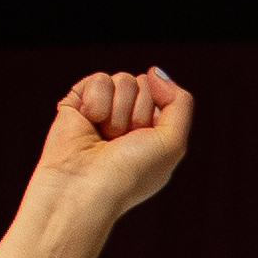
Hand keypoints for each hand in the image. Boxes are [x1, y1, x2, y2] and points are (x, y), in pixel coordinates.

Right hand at [34, 68, 191, 216]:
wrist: (85, 185)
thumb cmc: (131, 171)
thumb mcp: (173, 142)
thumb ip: (180, 103)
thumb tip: (154, 72)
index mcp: (154, 131)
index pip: (165, 95)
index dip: (157, 114)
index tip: (145, 140)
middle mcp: (129, 120)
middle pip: (143, 84)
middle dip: (136, 112)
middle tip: (122, 140)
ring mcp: (103, 110)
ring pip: (122, 80)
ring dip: (118, 110)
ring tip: (105, 135)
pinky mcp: (77, 103)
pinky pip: (99, 79)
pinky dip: (97, 102)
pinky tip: (87, 122)